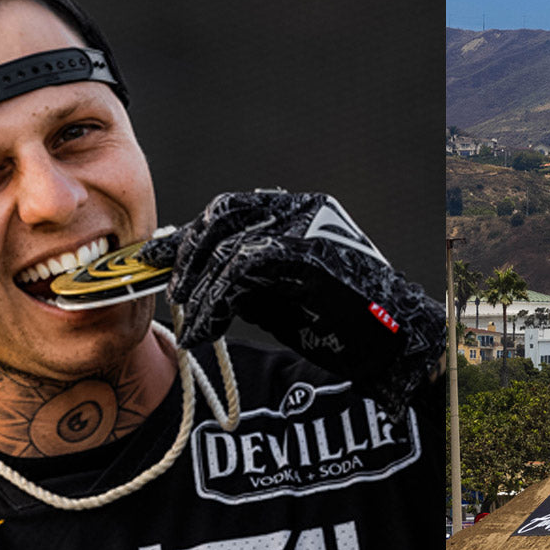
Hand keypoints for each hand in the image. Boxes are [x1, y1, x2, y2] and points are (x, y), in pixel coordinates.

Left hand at [142, 190, 444, 410]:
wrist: (394, 342)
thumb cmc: (344, 324)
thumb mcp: (279, 296)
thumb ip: (243, 281)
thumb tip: (195, 281)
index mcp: (298, 211)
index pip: (229, 212)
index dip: (187, 237)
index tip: (155, 260)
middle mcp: (302, 208)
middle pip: (222, 217)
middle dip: (188, 258)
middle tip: (176, 297)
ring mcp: (307, 224)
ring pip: (228, 246)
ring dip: (201, 291)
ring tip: (193, 325)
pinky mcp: (307, 249)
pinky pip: (243, 267)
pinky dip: (217, 300)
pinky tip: (209, 327)